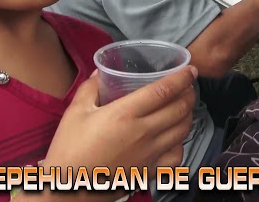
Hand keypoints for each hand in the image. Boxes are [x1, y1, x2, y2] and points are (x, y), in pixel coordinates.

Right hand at [45, 66, 195, 174]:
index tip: (190, 70)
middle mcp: (143, 132)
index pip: (164, 90)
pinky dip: (180, 144)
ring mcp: (149, 154)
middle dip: (189, 94)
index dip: (182, 78)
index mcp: (125, 114)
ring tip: (183, 108)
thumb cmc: (69, 149)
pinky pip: (177, 156)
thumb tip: (100, 72)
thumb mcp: (74, 113)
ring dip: (188, 115)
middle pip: (179, 108)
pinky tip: (174, 138)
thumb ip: (90, 89)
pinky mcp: (149, 171)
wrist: (68, 188)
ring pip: (183, 130)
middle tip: (187, 87)